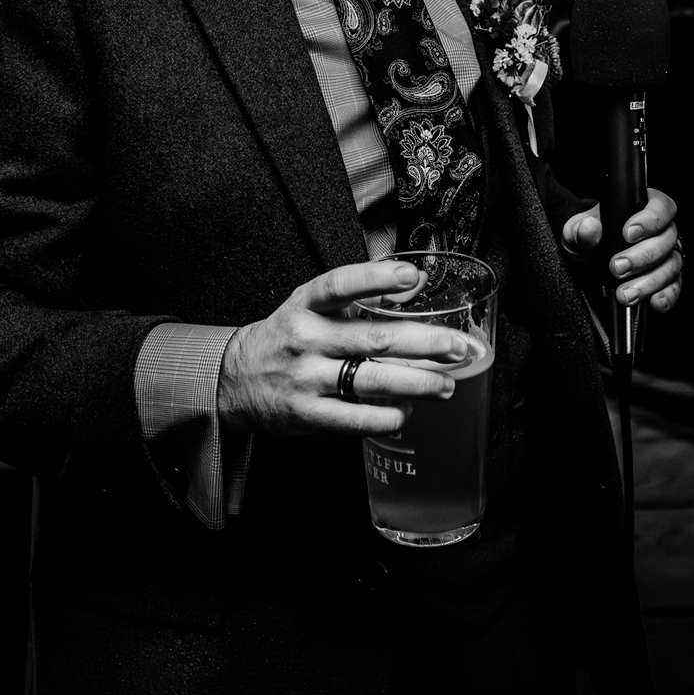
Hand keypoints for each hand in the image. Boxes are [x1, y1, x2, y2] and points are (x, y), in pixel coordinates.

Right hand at [218, 259, 483, 436]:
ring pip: (373, 380)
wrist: (235, 379)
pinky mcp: (307, 413)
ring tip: (446, 385)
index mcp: (306, 305)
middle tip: (458, 348)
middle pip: (374, 338)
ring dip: (418, 383)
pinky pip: (356, 418)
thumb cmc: (286, 339)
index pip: (340, 284)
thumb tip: (410, 287)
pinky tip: (407, 412)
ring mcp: (306, 378)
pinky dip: (388, 416)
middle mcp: (306, 339)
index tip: (411, 276)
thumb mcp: (308, 308)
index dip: (376, 278)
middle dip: (425, 343)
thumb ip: (353, 300)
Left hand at [562, 188, 682, 312]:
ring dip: (650, 281)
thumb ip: (581, 229)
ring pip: (671, 265)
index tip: (627, 234)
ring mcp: (667, 256)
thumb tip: (590, 227)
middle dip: (642, 256)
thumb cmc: (588, 240)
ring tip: (625, 292)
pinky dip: (666, 296)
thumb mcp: (576, 232)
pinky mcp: (667, 280)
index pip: (660, 207)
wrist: (588, 264)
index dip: (649, 220)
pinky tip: (654, 301)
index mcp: (643, 208)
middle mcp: (661, 231)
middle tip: (618, 267)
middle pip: (666, 240)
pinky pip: (675, 287)